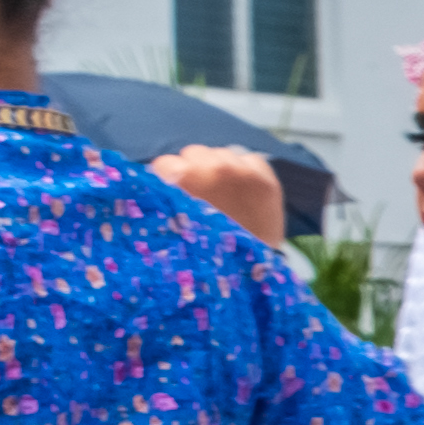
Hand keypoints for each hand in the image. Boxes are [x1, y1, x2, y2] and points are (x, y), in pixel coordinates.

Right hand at [158, 143, 293, 245]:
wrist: (251, 271)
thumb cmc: (206, 252)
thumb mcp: (176, 225)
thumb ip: (167, 199)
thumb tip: (156, 178)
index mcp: (187, 179)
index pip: (164, 163)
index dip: (166, 178)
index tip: (172, 191)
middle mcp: (216, 169)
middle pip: (193, 153)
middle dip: (193, 171)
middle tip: (199, 196)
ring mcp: (244, 172)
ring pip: (220, 153)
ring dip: (218, 169)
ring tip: (222, 195)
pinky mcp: (266, 178)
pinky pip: (248, 158)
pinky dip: (244, 171)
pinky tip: (242, 192)